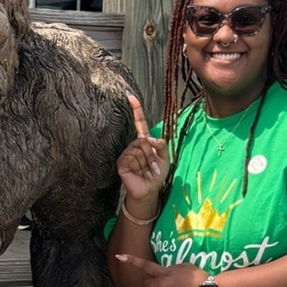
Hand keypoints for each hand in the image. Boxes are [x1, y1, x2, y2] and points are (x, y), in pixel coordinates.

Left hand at [112, 253, 210, 286]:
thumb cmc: (200, 277)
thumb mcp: (185, 266)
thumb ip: (172, 270)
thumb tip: (168, 274)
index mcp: (165, 273)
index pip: (146, 266)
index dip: (132, 260)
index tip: (119, 256)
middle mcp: (161, 286)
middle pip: (149, 284)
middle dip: (155, 283)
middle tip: (167, 284)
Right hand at [115, 93, 167, 214]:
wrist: (149, 190)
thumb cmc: (156, 175)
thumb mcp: (165, 158)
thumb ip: (162, 146)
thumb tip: (150, 138)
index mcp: (145, 142)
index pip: (140, 123)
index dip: (136, 110)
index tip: (130, 96)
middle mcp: (134, 145)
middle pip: (143, 140)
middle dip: (151, 154)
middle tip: (153, 167)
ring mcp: (127, 153)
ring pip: (138, 150)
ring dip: (146, 163)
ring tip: (146, 171)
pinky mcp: (122, 162)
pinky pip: (131, 158)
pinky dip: (138, 167)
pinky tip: (138, 173)